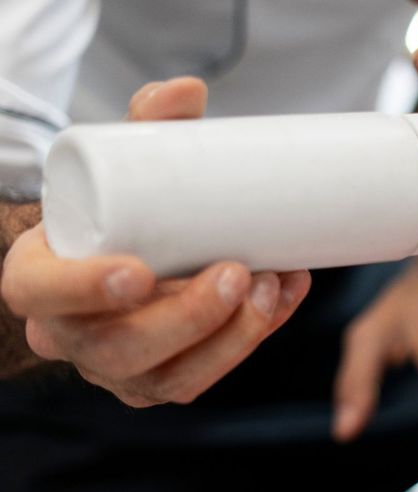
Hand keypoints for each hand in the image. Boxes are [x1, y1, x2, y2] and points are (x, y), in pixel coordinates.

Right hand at [0, 77, 311, 404]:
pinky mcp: (161, 382)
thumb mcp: (113, 168)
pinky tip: (286, 297)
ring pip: (172, 378)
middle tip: (238, 271)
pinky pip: (206, 377)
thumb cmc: (108, 211)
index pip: (45, 293)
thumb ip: (145, 127)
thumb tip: (190, 88)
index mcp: (36, 282)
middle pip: (120, 348)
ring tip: (276, 282)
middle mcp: (69, 337)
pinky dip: (252, 339)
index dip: (87, 289)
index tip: (140, 272)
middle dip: (189, 317)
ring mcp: (116, 371)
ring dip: (233, 336)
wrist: (116, 258)